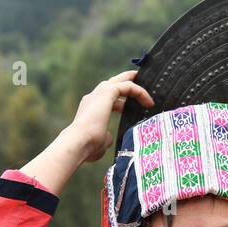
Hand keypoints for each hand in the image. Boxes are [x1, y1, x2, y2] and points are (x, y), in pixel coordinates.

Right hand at [21, 71, 154, 197]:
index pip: (107, 99)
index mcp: (90, 107)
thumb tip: (108, 138)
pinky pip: (128, 86)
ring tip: (149, 92)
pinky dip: (140, 92)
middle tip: (141, 84)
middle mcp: (94, 96)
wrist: (79, 141)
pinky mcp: (107, 91)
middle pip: (114, 83)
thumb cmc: (88, 145)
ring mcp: (99, 92)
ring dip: (135, 85)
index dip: (121, 102)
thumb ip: (105, 137)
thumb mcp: (99, 141)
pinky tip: (149, 103)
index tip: (133, 108)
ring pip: (121, 81)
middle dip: (127, 82)